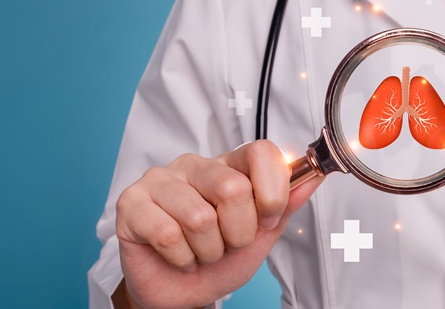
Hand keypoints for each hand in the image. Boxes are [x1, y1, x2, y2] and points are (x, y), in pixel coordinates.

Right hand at [113, 140, 322, 307]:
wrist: (182, 293)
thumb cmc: (220, 260)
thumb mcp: (262, 234)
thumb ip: (286, 204)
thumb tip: (314, 176)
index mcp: (229, 165)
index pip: (262, 152)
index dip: (272, 193)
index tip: (266, 219)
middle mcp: (194, 165)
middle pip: (233, 188)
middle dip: (238, 232)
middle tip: (226, 242)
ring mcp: (159, 180)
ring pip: (200, 216)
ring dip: (208, 250)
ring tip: (200, 250)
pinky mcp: (130, 203)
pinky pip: (168, 234)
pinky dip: (181, 258)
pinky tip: (178, 256)